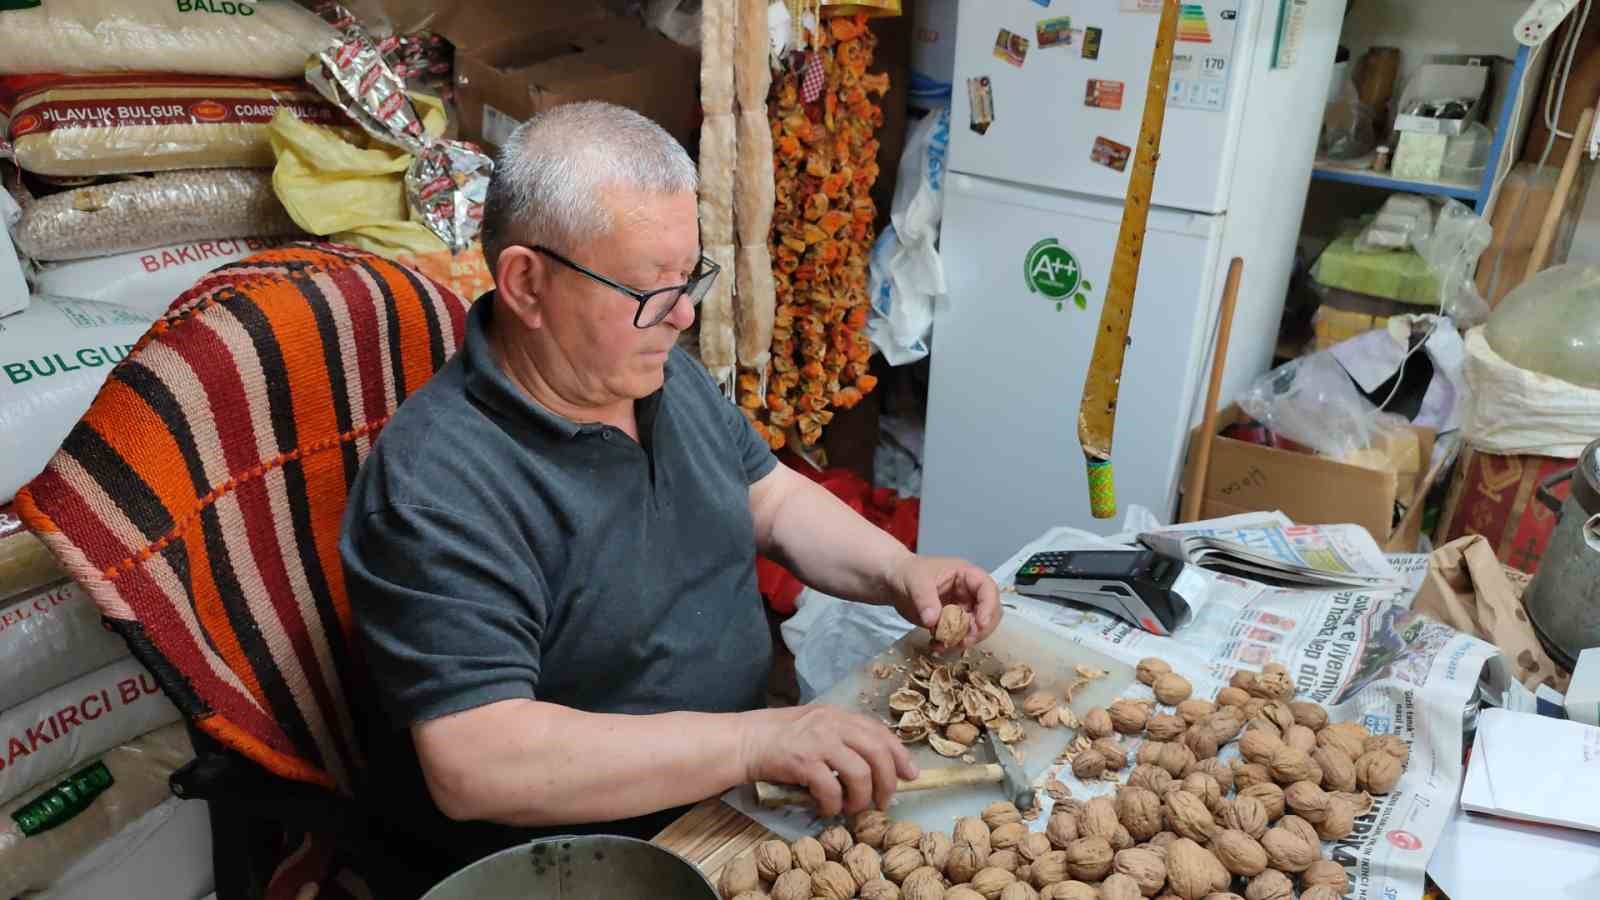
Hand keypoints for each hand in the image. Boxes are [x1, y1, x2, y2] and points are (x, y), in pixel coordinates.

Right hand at [738, 705, 918, 816]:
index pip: (880, 733)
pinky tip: (827, 809)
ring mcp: (819, 741)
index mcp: (838, 715)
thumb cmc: (779, 736)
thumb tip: (873, 762)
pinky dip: (834, 804)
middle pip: (878, 753)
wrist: (744, 741)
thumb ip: (842, 737)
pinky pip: (831, 789)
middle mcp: (833, 724)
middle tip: (882, 802)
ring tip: (852, 808)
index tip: (910, 775)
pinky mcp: (804, 761)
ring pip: (860, 773)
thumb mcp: (815, 726)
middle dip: (887, 782)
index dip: (900, 755)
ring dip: (861, 798)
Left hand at [887, 554, 1001, 649]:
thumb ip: (925, 599)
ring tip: (945, 644)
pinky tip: (936, 646)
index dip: (989, 607)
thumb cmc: (907, 573)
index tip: (980, 624)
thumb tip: (933, 621)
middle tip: (964, 640)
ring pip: (976, 627)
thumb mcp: (915, 581)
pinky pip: (958, 636)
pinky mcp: (952, 622)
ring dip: (965, 639)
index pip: (988, 589)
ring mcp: (962, 608)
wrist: (893, 583)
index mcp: (966, 576)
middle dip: (980, 628)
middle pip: (989, 612)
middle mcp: (969, 592)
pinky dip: (950, 643)